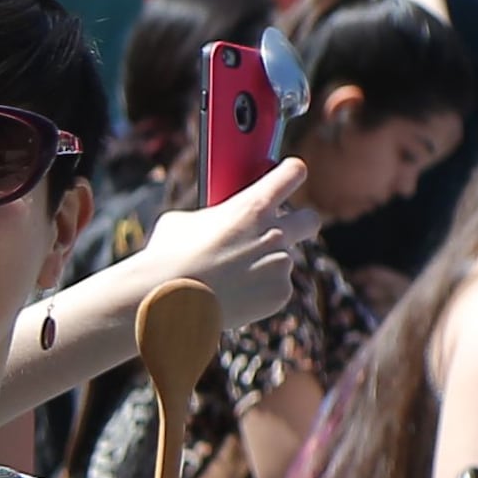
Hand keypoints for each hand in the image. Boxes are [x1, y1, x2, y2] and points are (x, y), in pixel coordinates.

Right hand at [135, 157, 312, 335]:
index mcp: (252, 206)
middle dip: (300, 222)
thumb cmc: (166, 259)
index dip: (290, 173)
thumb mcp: (180, 222)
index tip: (287, 175)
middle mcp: (275, 232)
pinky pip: (275, 288)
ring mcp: (281, 264)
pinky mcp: (280, 293)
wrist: (168, 304)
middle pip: (310, 218)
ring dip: (263, 265)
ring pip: (281, 259)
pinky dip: (257, 292)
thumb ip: (209, 217)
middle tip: (280, 230)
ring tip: (227, 277)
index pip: (292, 173)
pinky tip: (230, 296)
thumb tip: (212, 223)